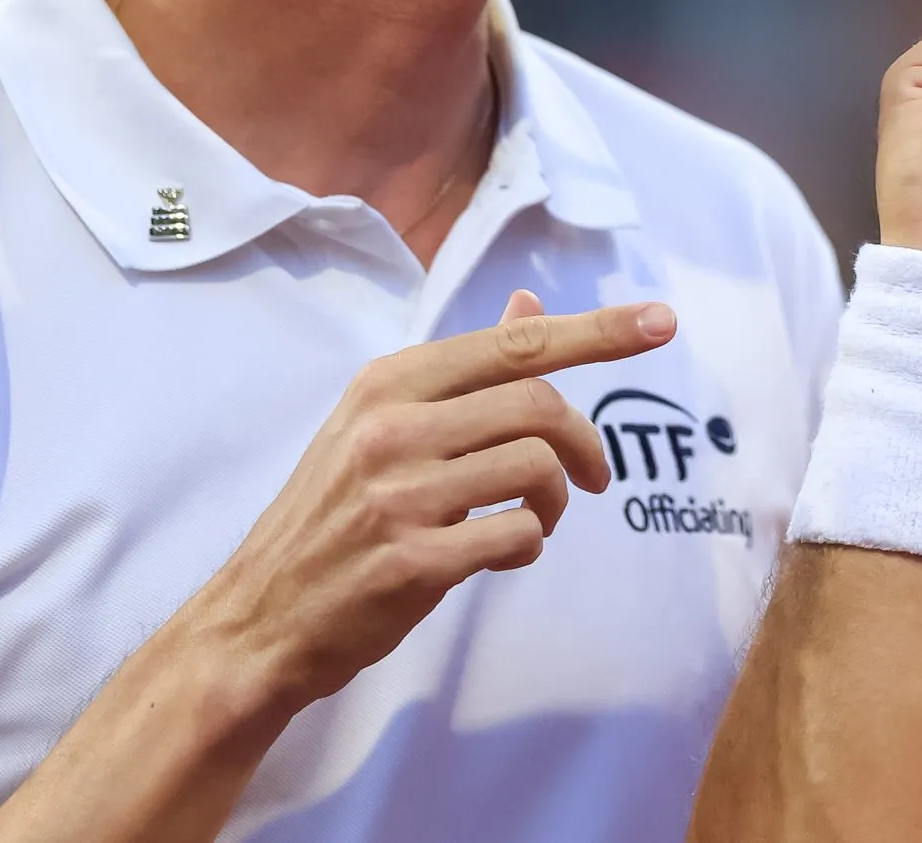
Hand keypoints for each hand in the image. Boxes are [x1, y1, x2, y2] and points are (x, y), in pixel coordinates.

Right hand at [175, 291, 674, 715]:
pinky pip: (516, 534)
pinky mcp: (412, 559)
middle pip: (538, 403)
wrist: (260, 617)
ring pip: (535, 466)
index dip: (597, 332)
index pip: (514, 344)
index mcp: (387, 383)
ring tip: (536, 521)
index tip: (661, 322)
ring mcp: (399, 494)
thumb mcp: (381, 426)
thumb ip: (463, 373)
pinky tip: (503, 551)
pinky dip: (528, 543)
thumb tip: (532, 305)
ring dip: (557, 499)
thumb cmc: (332, 518)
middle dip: (583, 440)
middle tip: (592, 477)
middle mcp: (391, 427)